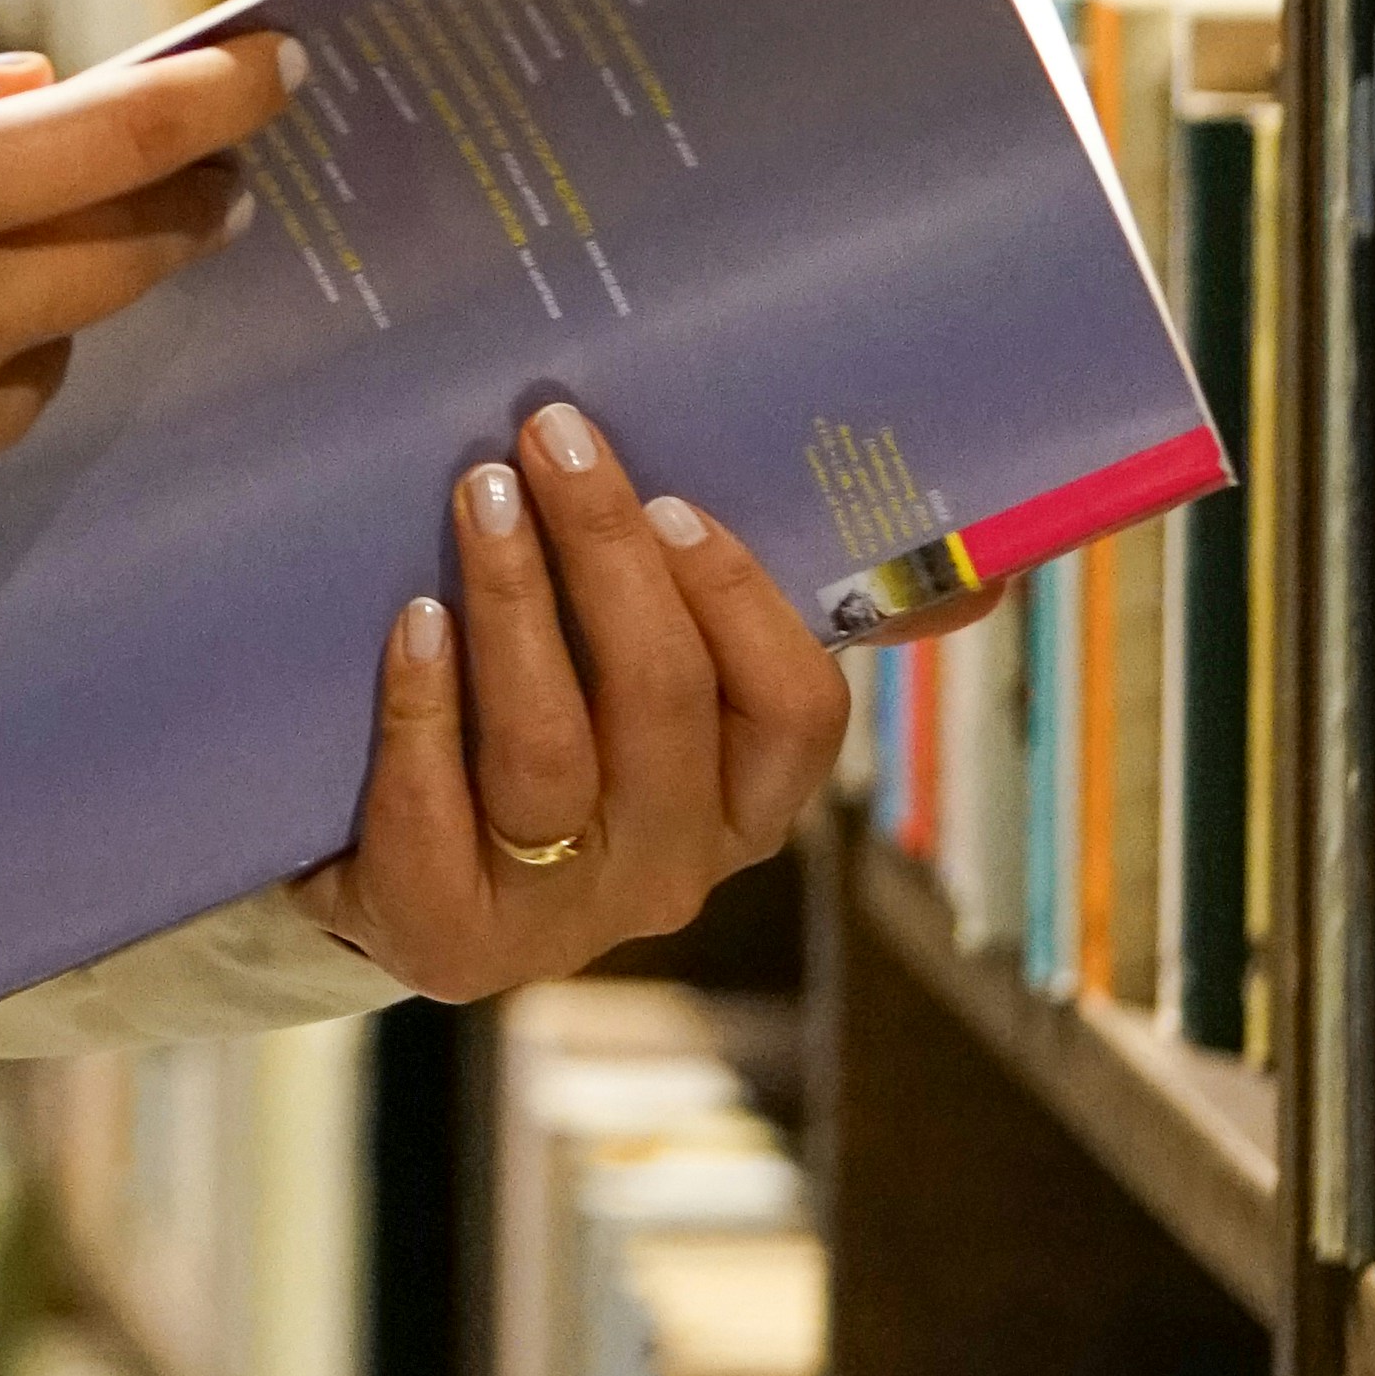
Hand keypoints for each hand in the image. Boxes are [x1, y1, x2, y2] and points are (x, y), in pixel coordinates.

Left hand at [308, 392, 852, 994]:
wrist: (391, 881)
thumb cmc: (549, 729)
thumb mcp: (662, 685)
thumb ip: (779, 616)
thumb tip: (983, 578)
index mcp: (746, 805)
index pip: (796, 714)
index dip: (737, 599)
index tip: (670, 497)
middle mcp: (670, 873)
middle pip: (660, 702)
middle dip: (606, 553)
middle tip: (550, 438)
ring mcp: (558, 919)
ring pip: (550, 750)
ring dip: (514, 605)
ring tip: (480, 497)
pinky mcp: (448, 937)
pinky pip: (437, 810)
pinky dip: (424, 705)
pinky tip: (411, 620)